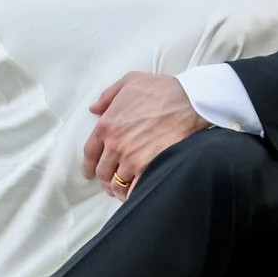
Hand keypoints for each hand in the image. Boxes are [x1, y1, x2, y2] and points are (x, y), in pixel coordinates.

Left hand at [83, 72, 206, 196]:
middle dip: (104, 178)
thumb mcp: (129, 82)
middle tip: (108, 182)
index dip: (88, 166)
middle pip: (102, 172)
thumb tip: (94, 109)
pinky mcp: (149, 169)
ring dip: (117, 189)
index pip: (90, 153)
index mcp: (107, 125)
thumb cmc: (161, 90)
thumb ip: (108, 96)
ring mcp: (132, 159)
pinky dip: (132, 194)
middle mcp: (116, 145)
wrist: (188, 101)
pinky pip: (134, 190)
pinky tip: (134, 193)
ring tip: (121, 190)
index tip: (89, 172)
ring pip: (116, 184)